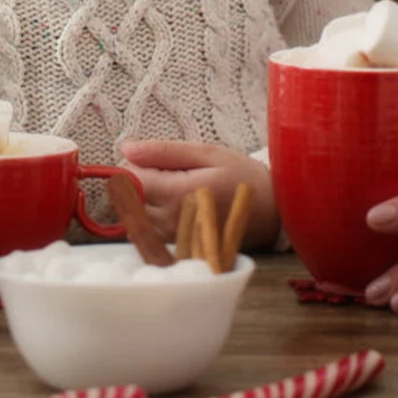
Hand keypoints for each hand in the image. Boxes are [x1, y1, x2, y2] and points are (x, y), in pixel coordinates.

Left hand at [119, 140, 278, 249]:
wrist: (271, 210)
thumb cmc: (240, 176)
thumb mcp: (206, 153)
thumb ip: (164, 152)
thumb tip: (126, 148)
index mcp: (177, 194)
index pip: (129, 181)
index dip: (131, 166)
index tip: (148, 160)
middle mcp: (171, 222)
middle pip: (129, 200)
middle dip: (138, 183)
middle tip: (167, 172)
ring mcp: (173, 239)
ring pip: (136, 218)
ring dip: (144, 201)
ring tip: (175, 189)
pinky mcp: (177, 249)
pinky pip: (149, 233)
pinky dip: (152, 218)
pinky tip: (175, 207)